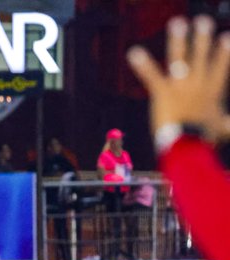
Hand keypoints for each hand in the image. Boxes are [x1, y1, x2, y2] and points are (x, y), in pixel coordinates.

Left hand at [127, 16, 229, 137]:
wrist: (188, 143)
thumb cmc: (203, 139)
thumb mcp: (219, 129)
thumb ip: (226, 125)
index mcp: (211, 91)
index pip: (220, 67)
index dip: (223, 52)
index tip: (226, 37)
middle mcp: (197, 83)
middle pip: (201, 56)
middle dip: (201, 38)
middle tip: (202, 20)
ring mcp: (180, 86)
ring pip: (179, 58)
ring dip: (178, 39)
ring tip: (177, 22)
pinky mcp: (162, 92)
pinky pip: (151, 75)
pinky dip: (142, 64)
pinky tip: (134, 52)